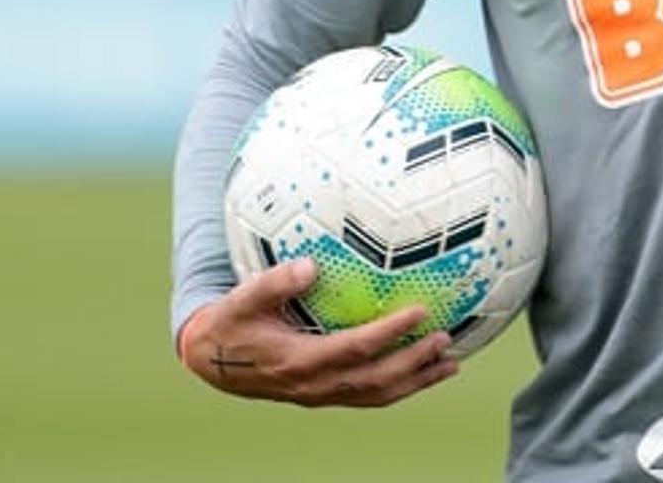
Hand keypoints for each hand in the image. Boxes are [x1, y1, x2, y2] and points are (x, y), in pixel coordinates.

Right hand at [177, 257, 458, 406]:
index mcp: (298, 360)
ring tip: (450, 364)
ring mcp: (320, 394)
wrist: (212, 360)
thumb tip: (310, 265)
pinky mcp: (324, 394)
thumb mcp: (243, 298)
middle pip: (374, 381)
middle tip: (445, 339)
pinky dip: (400, 386)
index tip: (419, 311)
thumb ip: (275, 282)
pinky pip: (368, 395)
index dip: (388, 333)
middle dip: (413, 363)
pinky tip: (424, 371)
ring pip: (375, 395)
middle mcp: (313, 384)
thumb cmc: (231, 321)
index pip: (353, 349)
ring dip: (415, 381)